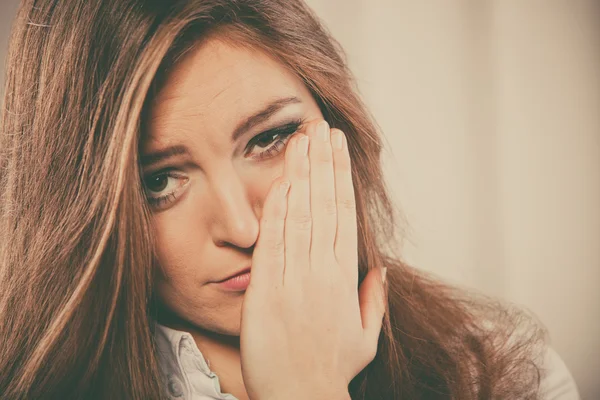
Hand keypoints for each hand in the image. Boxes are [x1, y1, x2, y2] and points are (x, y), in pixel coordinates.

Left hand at [240, 119, 387, 399]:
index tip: (337, 147)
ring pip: (301, 216)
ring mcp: (295, 281)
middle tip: (320, 126)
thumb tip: (380, 268)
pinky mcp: (267, 293)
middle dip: (322, 163)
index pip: (344, 215)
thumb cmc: (331, 372)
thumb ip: (372, 299)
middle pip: (324, 206)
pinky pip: (274, 244)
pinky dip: (277, 211)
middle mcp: (322, 273)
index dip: (340, 177)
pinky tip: (281, 183)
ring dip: (301, 176)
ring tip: (302, 141)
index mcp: (345, 280)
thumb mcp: (365, 338)